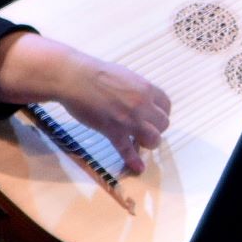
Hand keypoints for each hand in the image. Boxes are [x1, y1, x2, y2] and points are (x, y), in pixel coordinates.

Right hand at [58, 55, 171, 175]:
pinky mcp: (112, 131)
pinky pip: (127, 149)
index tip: (153, 118)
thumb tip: (140, 97)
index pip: (166, 106)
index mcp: (147, 88)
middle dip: (156, 129)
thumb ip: (136, 89)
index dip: (161, 114)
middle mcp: (142, 105)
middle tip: (144, 129)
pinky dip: (133, 161)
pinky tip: (138, 168)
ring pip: (152, 138)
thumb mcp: (125, 76)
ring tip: (141, 142)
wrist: (74, 78)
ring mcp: (128, 119)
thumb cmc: (96, 73)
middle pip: (163, 124)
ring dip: (148, 143)